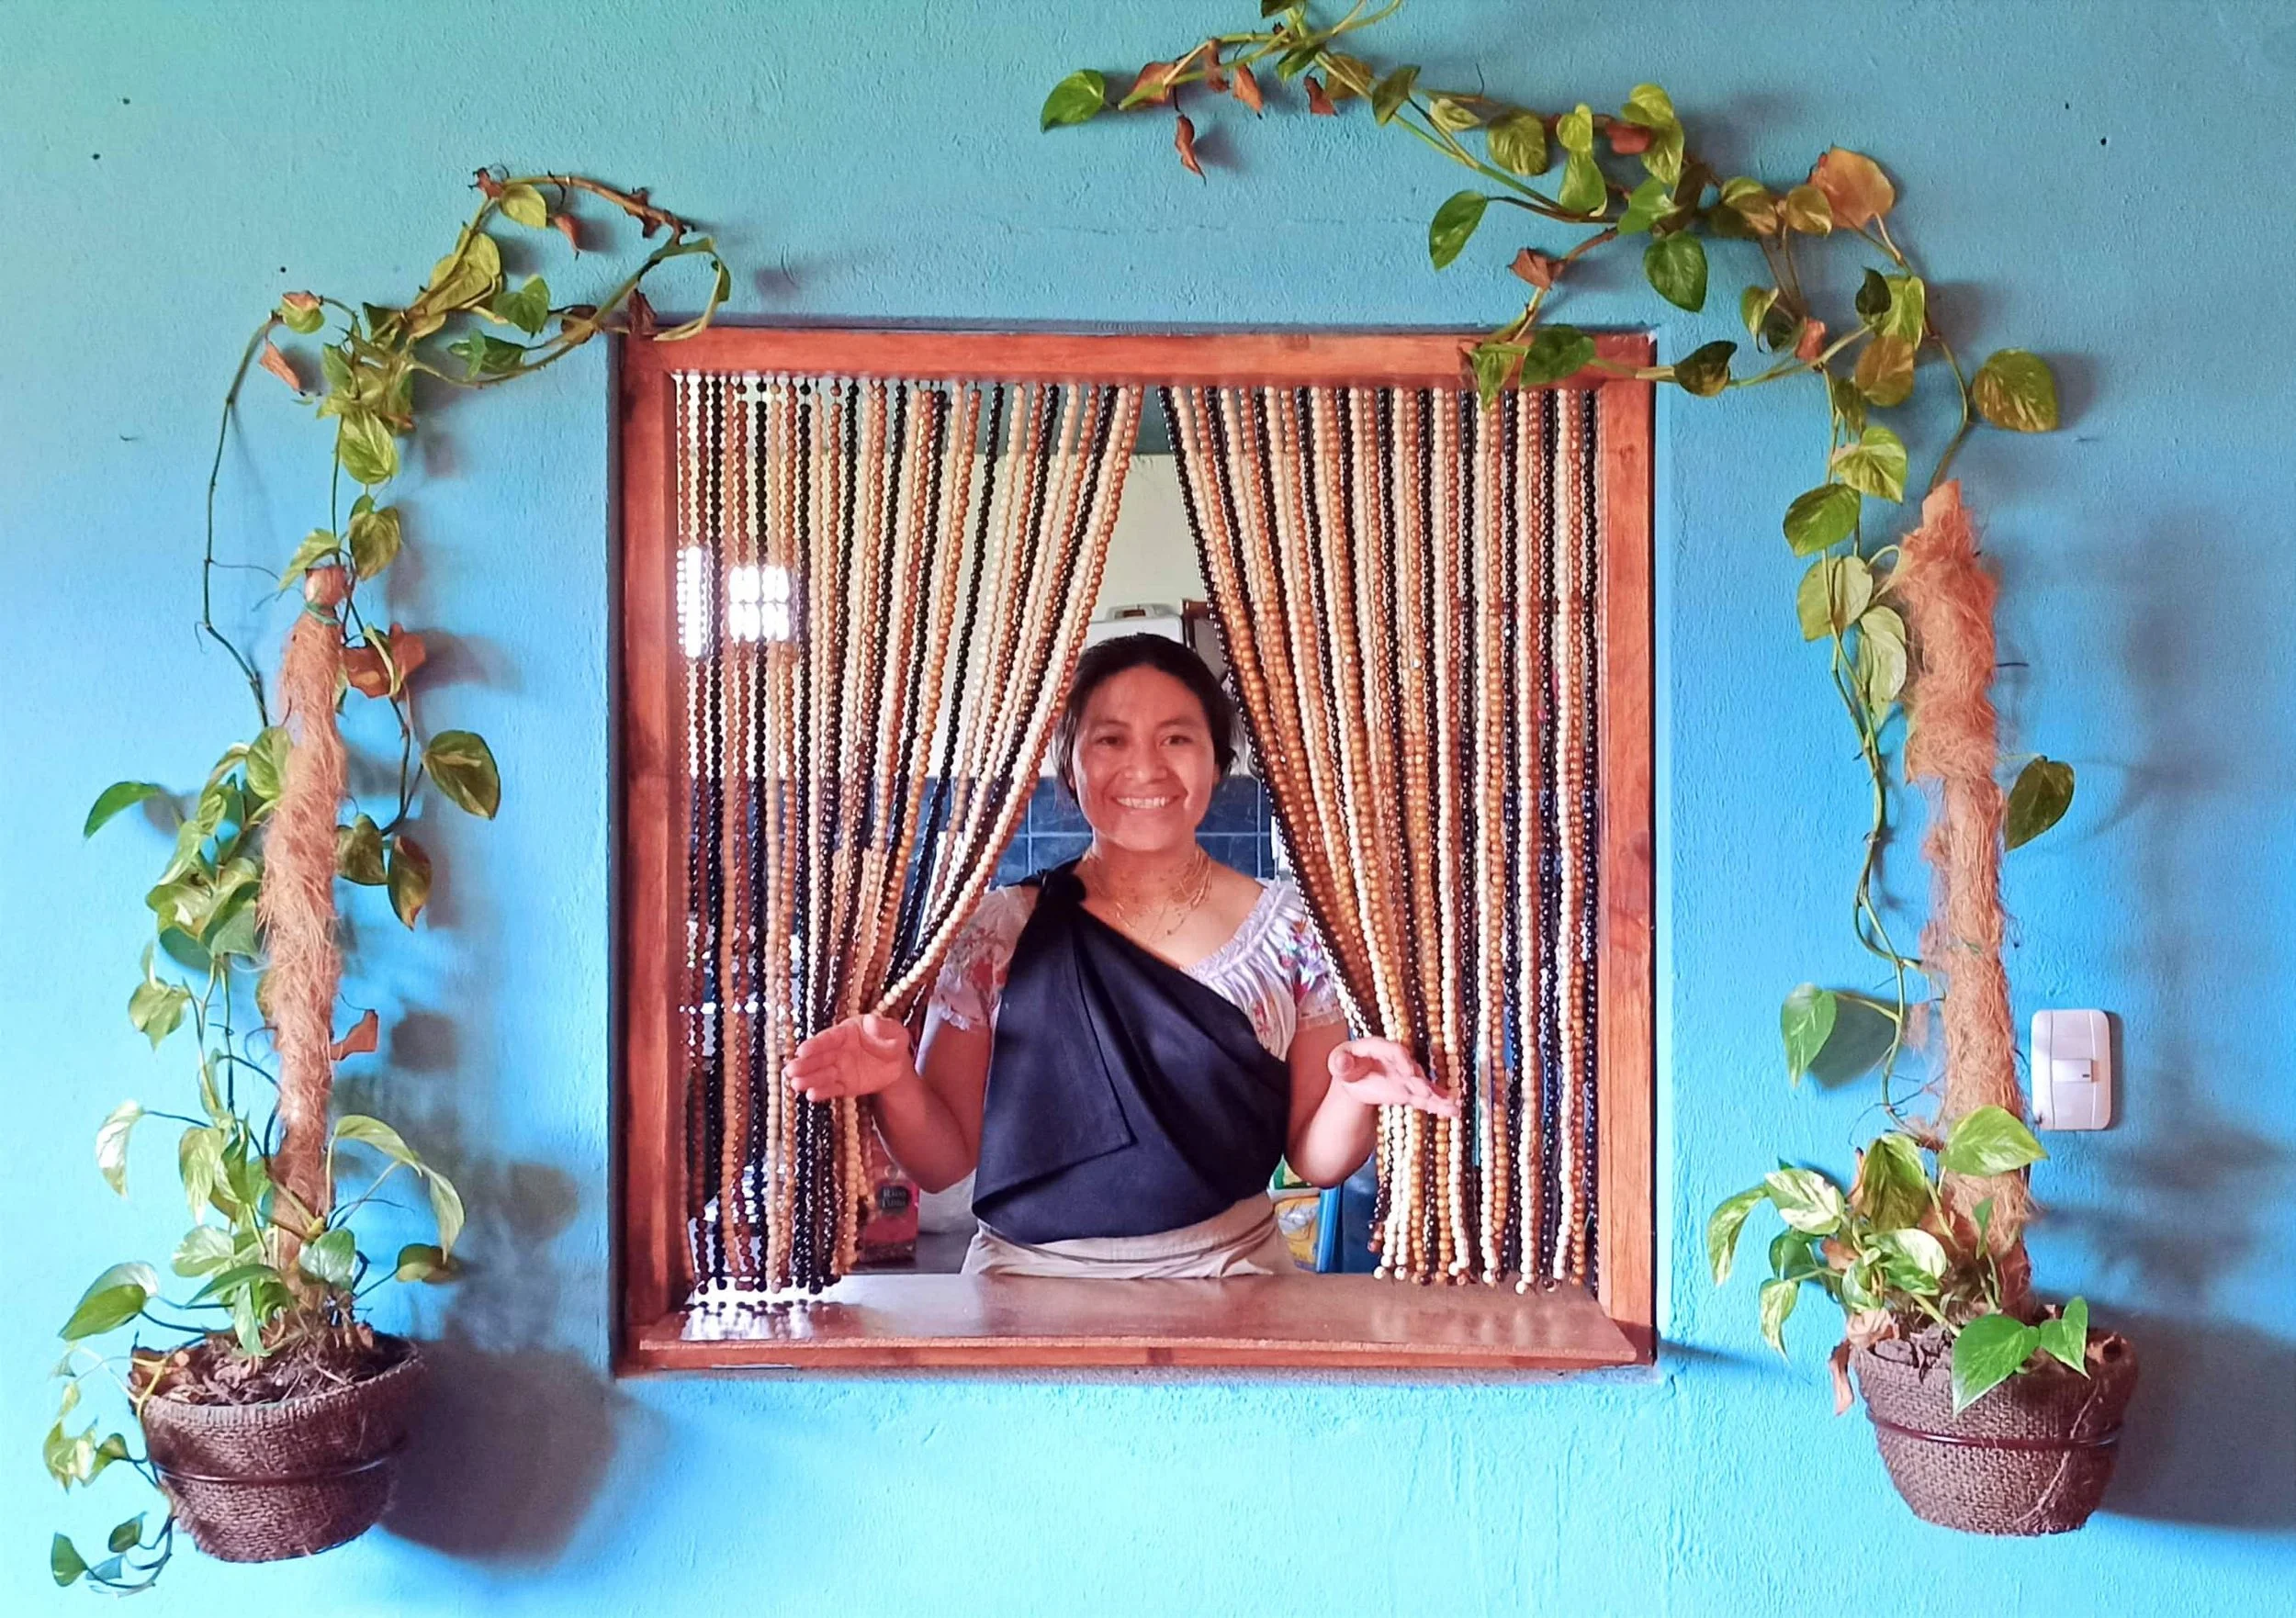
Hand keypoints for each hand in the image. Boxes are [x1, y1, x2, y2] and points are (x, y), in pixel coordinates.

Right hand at [782, 1014, 912, 1100]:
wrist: (897, 1065)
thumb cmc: (892, 1041)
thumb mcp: (894, 1032)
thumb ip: (884, 1028)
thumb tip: (872, 1022)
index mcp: (846, 1033)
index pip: (828, 1038)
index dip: (815, 1045)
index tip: (802, 1050)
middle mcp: (838, 1050)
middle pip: (819, 1057)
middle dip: (804, 1064)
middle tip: (790, 1070)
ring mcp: (839, 1069)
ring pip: (821, 1074)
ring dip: (808, 1079)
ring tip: (795, 1085)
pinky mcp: (844, 1085)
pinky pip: (832, 1088)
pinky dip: (822, 1092)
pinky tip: (811, 1095)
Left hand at [1326, 1037, 1459, 1118]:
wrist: (1356, 1077)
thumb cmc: (1347, 1064)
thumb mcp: (1338, 1062)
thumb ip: (1339, 1062)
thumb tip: (1341, 1063)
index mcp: (1379, 1048)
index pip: (1392, 1050)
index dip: (1402, 1059)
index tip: (1408, 1072)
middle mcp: (1397, 1060)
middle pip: (1412, 1069)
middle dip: (1420, 1082)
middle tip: (1426, 1093)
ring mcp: (1405, 1076)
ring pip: (1422, 1085)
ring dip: (1436, 1096)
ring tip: (1452, 1105)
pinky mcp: (1409, 1091)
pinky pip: (1424, 1098)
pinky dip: (1437, 1105)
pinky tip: (1452, 1111)